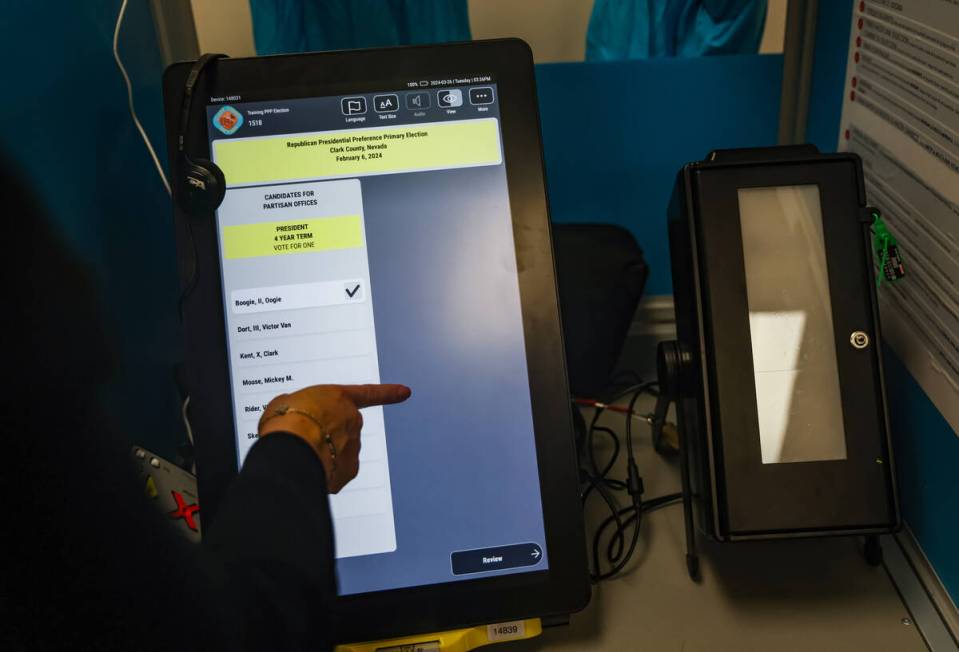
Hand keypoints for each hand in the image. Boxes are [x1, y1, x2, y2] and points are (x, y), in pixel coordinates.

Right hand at [257, 384, 410, 492]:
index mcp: (339, 397)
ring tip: (298, 455)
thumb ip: (298, 406)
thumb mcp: (285, 402)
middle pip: (343, 429)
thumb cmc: (285, 421)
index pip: (368, 394)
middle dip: (327, 436)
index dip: (388, 394)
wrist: (290, 449)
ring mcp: (353, 447)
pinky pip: (336, 473)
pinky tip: (305, 470)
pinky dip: (323, 474)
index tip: (406, 392)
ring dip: (322, 456)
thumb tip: (297, 415)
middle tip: (303, 439)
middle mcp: (353, 421)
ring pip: (338, 453)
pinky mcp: (348, 472)